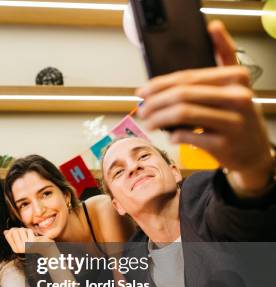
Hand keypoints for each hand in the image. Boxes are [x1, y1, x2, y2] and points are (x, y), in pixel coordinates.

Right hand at [4, 228, 52, 253]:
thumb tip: (5, 231)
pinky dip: (31, 232)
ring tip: (29, 236)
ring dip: (25, 230)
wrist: (45, 248)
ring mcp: (25, 246)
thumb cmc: (32, 243)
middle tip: (25, 233)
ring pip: (21, 230)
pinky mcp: (32, 243)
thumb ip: (13, 236)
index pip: (8, 234)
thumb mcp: (21, 241)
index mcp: (15, 249)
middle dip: (19, 229)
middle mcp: (19, 249)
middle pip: (13, 231)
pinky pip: (28, 231)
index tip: (17, 231)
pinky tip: (34, 237)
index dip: (12, 230)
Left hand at [137, 21, 272, 197]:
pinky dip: (173, 136)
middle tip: (142, 109)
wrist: (253, 151)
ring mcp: (233, 122)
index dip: (159, 84)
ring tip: (149, 122)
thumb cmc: (236, 115)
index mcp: (236, 78)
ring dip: (158, 118)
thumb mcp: (234, 84)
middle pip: (182, 94)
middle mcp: (237, 97)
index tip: (142, 91)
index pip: (187, 77)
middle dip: (154, 102)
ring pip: (182, 114)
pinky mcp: (224, 144)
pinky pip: (187, 136)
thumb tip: (212, 27)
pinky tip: (170, 136)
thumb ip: (223, 56)